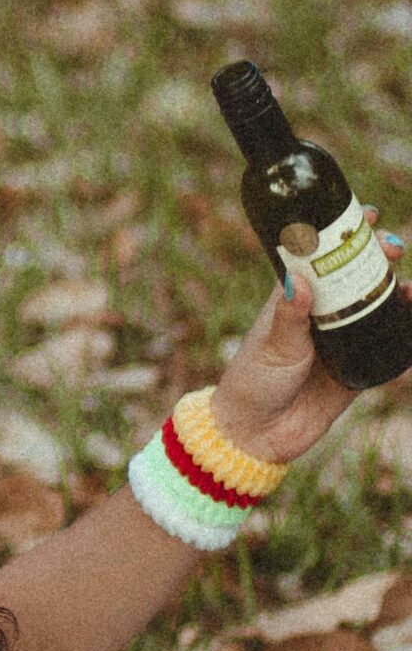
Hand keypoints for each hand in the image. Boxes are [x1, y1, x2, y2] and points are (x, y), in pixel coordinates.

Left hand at [209, 211, 406, 465]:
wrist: (259, 435)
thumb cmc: (255, 381)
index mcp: (293, 299)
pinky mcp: (358, 368)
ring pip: (375, 307)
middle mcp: (321, 315)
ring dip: (396, 292)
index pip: (320, 258)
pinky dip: (404, 331)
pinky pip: (387, 346)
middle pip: (355, 277)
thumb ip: (288, 317)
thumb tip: (300, 281)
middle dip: (377, 258)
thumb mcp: (273, 346)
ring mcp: (342, 340)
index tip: (365, 216)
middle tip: (393, 247)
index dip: (342, 235)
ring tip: (410, 285)